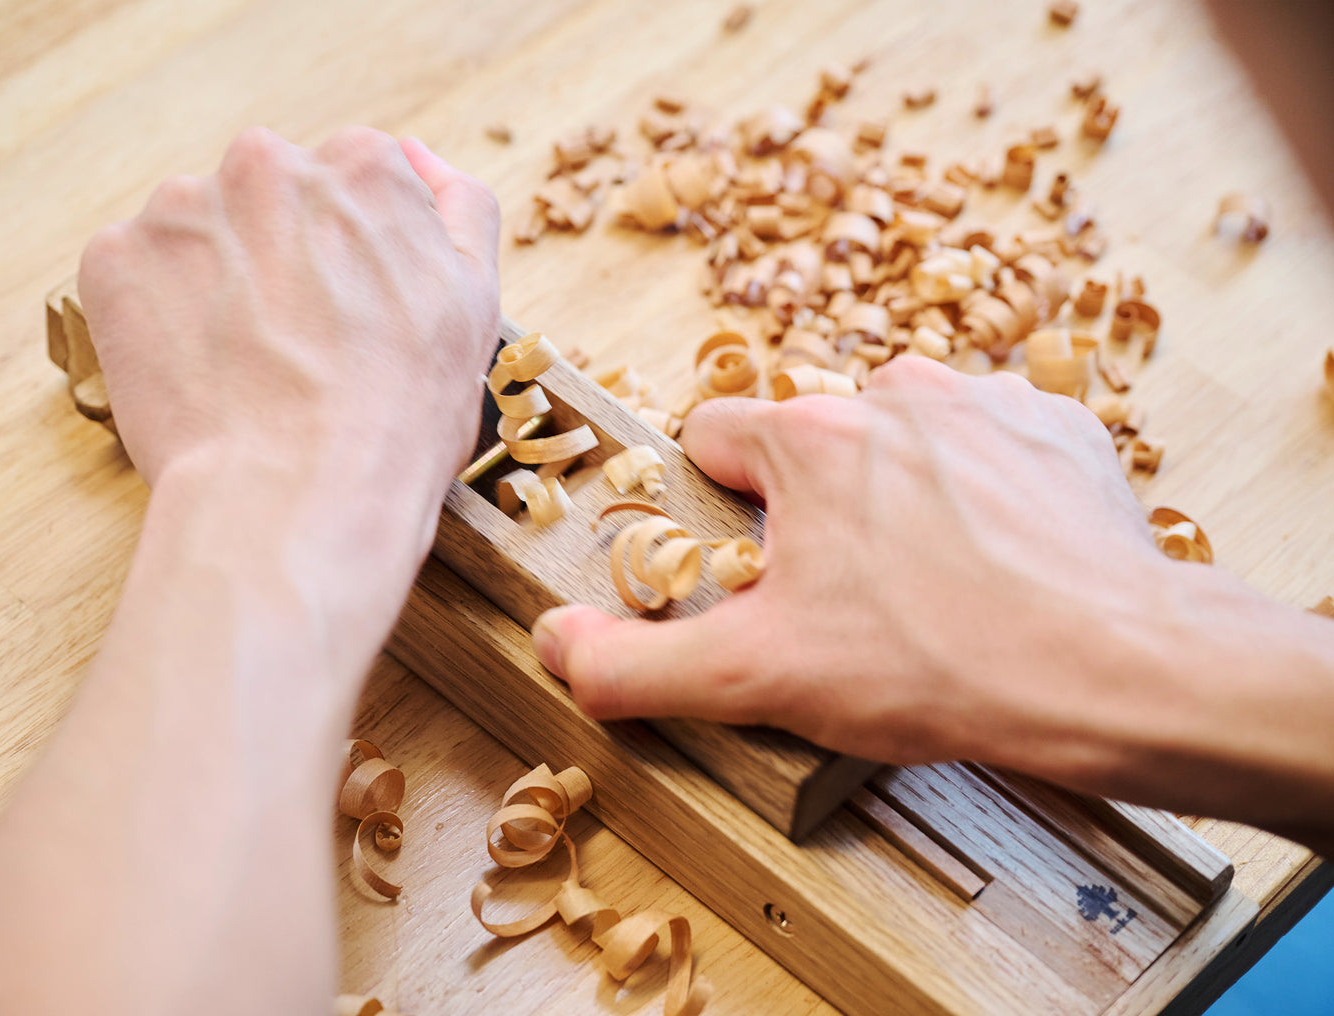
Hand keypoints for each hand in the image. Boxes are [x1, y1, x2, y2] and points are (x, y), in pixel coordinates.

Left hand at [78, 127, 499, 493]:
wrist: (300, 499)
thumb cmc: (399, 421)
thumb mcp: (476, 307)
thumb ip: (459, 210)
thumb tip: (418, 157)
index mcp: (365, 168)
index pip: (352, 184)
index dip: (352, 256)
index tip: (352, 314)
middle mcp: (271, 163)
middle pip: (271, 198)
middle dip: (280, 258)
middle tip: (300, 349)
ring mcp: (183, 207)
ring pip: (201, 235)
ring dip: (216, 283)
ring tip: (248, 370)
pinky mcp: (117, 259)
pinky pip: (138, 275)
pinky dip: (158, 317)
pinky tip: (200, 375)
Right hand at [533, 356, 1168, 773]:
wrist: (1116, 668)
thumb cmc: (935, 663)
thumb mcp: (757, 679)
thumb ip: (634, 664)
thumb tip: (555, 641)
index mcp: (806, 437)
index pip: (716, 436)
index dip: (719, 506)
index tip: (754, 565)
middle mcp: (891, 392)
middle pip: (812, 440)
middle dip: (816, 507)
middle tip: (851, 596)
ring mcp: (984, 402)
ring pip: (902, 436)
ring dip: (899, 492)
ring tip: (931, 582)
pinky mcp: (1058, 427)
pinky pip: (988, 444)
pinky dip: (982, 491)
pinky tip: (1001, 560)